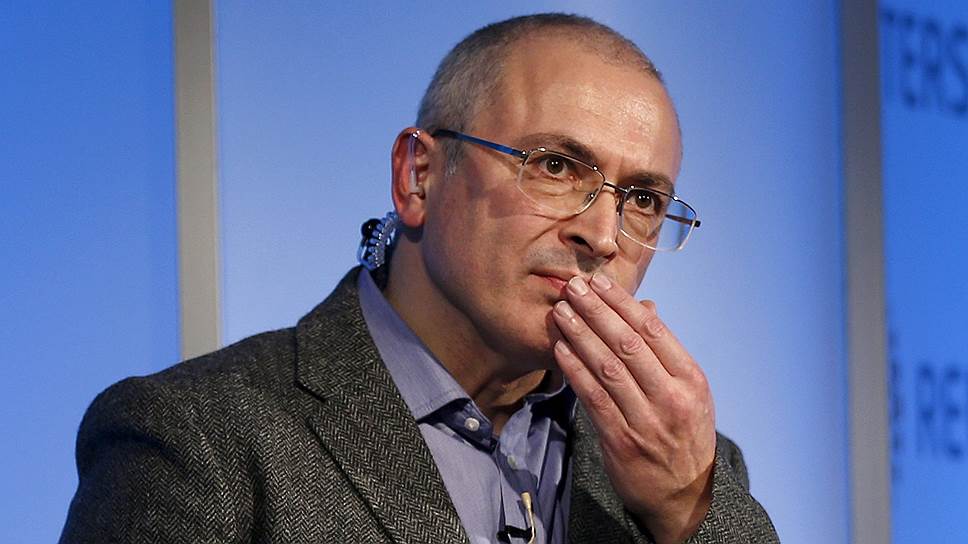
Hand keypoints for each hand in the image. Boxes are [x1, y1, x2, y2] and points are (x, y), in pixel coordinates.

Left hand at [552, 273, 715, 543]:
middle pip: (628, 344)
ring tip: (561, 312)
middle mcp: (671, 397)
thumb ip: (664, 354)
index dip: (621, 303)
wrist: (685, 494)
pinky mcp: (621, 441)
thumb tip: (643, 308)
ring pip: (608, 368)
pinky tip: (561, 349)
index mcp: (690, 379)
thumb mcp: (689, 392)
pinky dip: (575, 371)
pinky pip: (594, 398)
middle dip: (596, 311)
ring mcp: (647, 420)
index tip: (598, 282)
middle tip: (573, 287)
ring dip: (580, 335)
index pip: (653, 330)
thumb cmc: (683, 434)